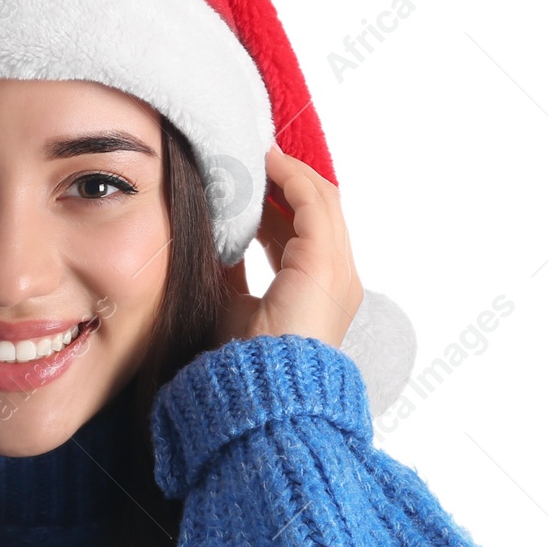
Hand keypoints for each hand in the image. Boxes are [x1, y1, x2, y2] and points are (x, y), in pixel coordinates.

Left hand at [214, 144, 362, 350]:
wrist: (259, 393)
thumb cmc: (243, 362)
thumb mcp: (232, 306)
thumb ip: (230, 272)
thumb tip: (209, 238)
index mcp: (319, 292)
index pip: (307, 234)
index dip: (281, 205)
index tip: (251, 184)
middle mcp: (338, 280)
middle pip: (320, 213)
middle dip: (288, 183)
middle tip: (255, 159)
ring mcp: (337, 271)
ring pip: (322, 201)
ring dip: (290, 173)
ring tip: (259, 153)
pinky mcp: (324, 263)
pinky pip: (313, 203)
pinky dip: (291, 178)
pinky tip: (267, 163)